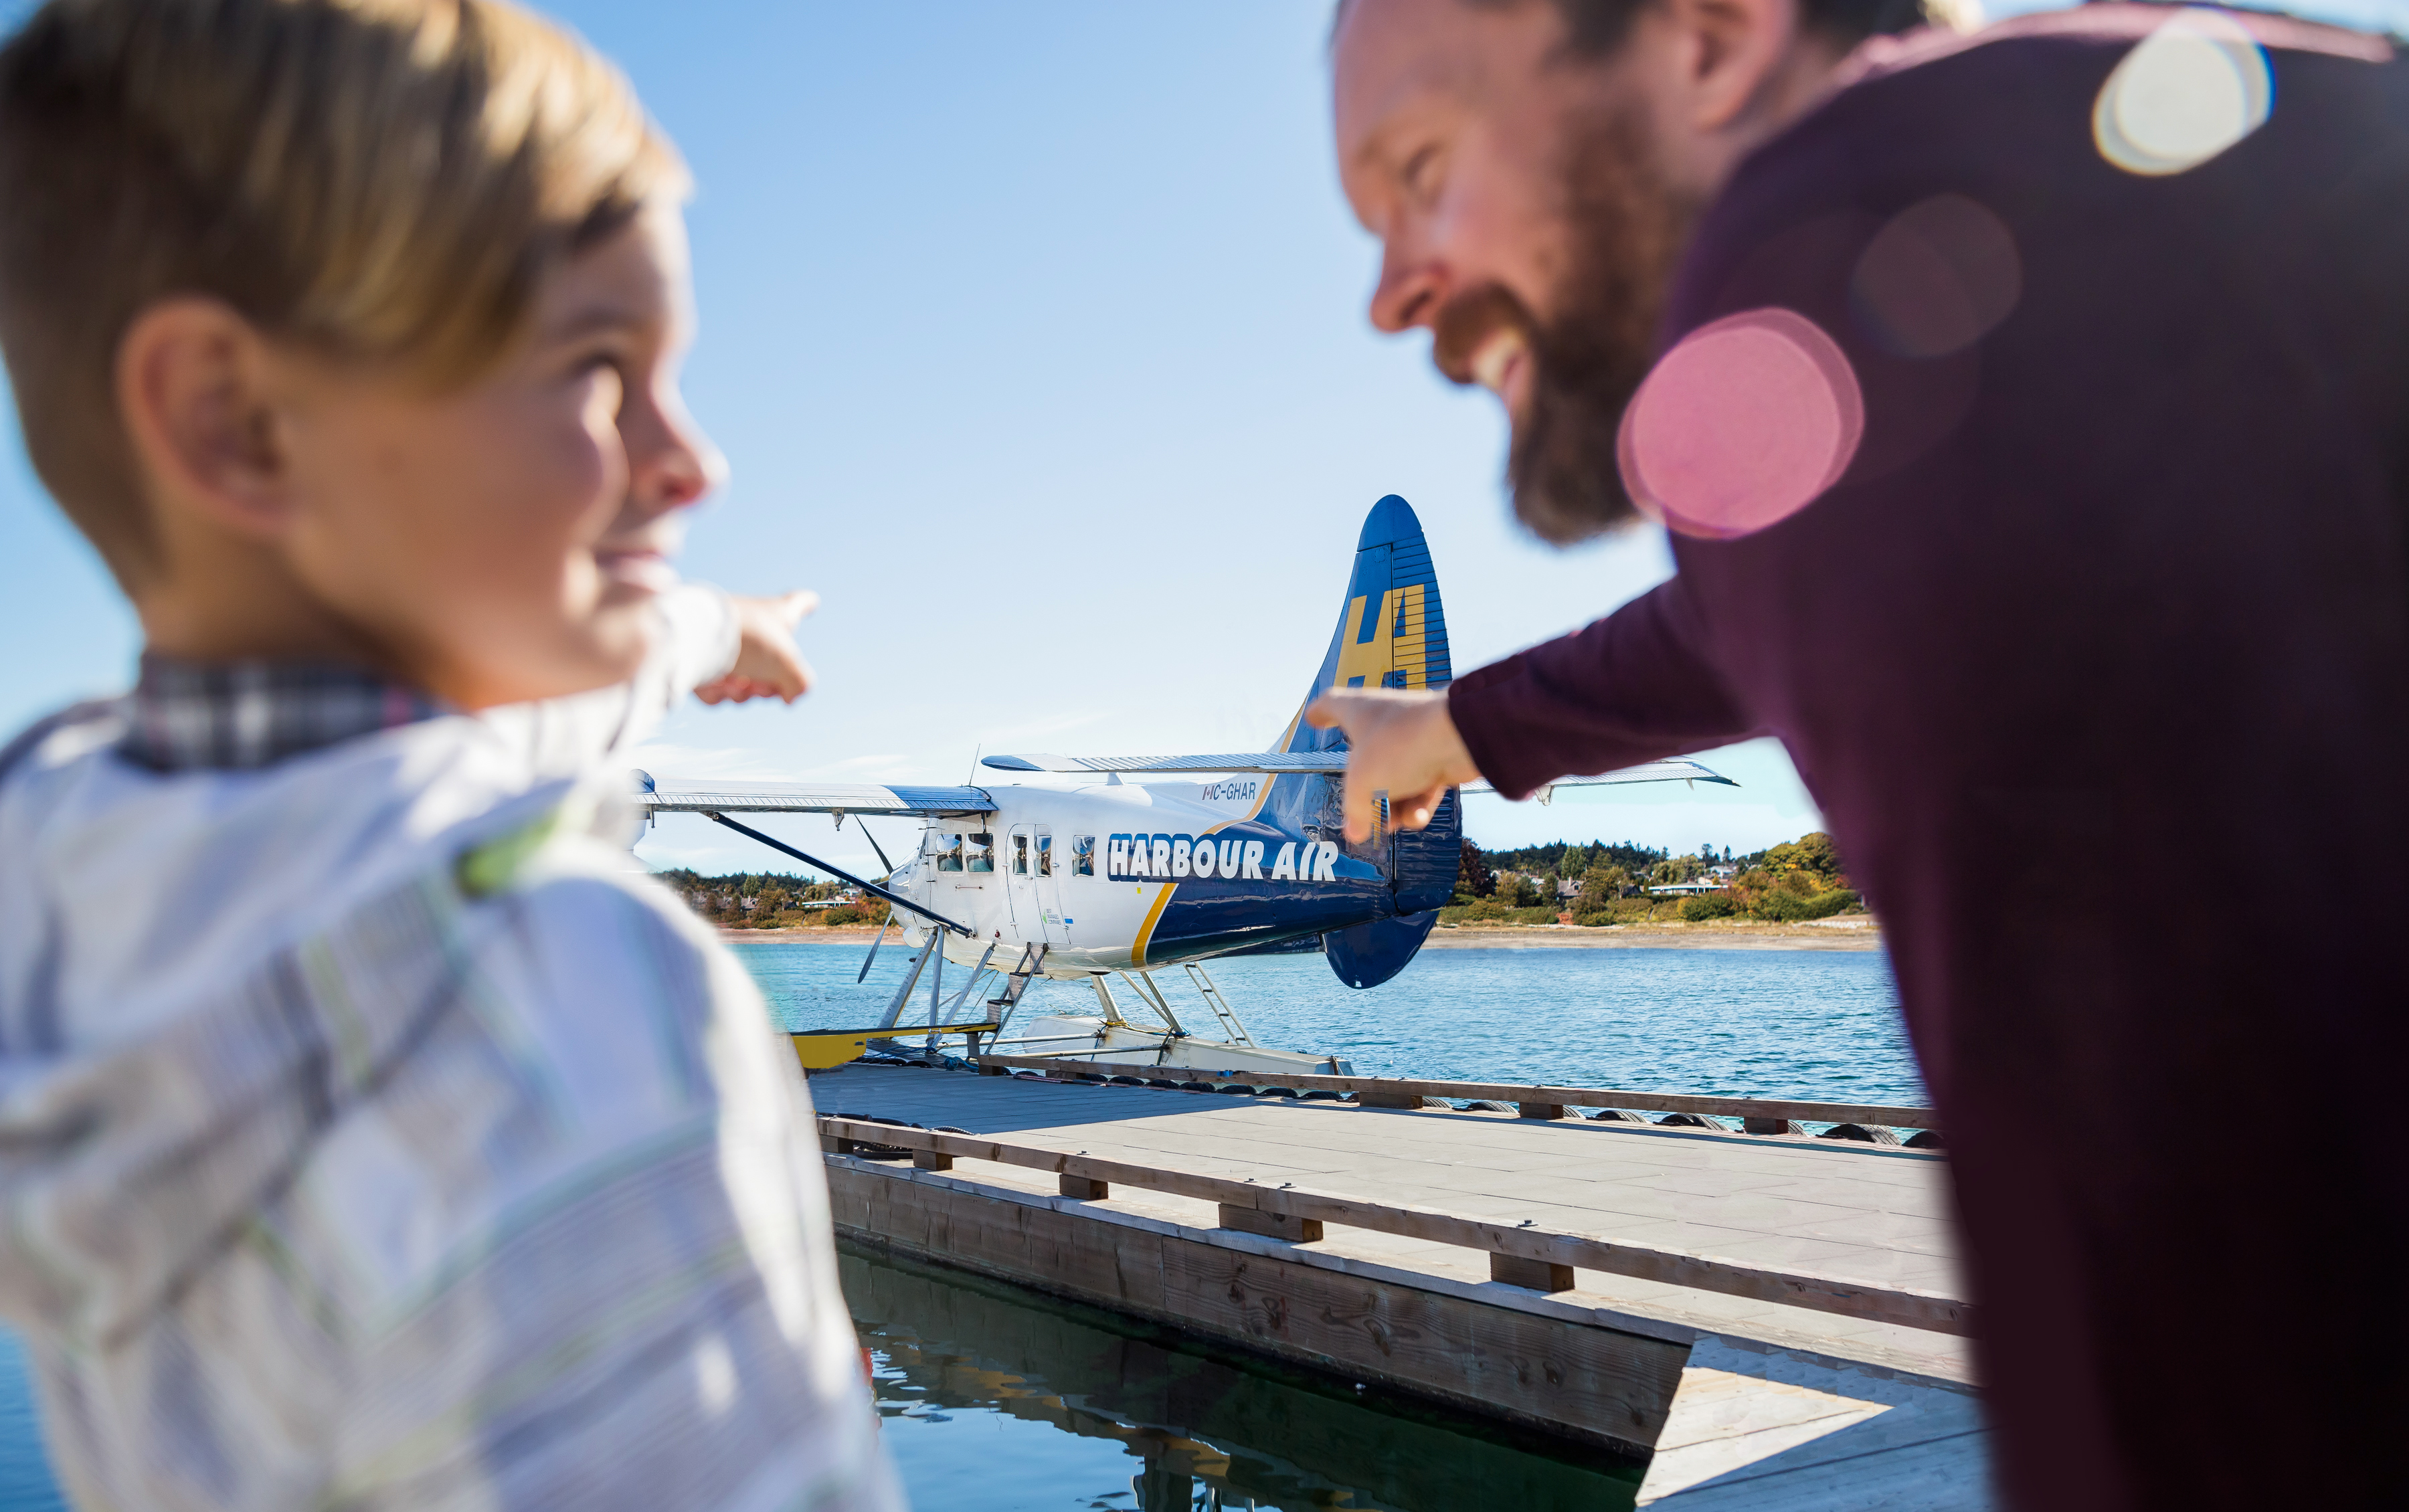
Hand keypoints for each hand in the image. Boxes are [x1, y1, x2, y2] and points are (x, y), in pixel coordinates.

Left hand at [696, 590, 817, 703]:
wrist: (694, 638)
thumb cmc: (747, 639)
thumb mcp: (788, 663)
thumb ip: (800, 683)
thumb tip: (788, 697)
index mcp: (775, 614)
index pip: (797, 604)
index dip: (806, 605)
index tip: (812, 603)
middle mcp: (750, 627)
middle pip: (771, 664)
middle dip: (770, 685)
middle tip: (765, 687)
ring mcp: (723, 644)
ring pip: (743, 682)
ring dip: (743, 693)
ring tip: (736, 684)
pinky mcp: (699, 661)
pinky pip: (716, 689)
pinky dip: (718, 692)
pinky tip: (716, 684)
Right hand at [1302, 687, 1479, 842]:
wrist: (1460, 738)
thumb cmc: (1400, 745)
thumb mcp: (1361, 784)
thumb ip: (1355, 811)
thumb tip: (1356, 833)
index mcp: (1358, 712)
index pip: (1332, 704)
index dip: (1321, 712)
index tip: (1313, 718)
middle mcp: (1386, 721)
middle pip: (1365, 759)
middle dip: (1363, 794)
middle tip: (1361, 818)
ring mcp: (1413, 739)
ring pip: (1395, 778)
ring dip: (1392, 808)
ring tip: (1392, 824)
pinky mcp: (1439, 756)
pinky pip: (1421, 786)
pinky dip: (1418, 804)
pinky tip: (1416, 818)